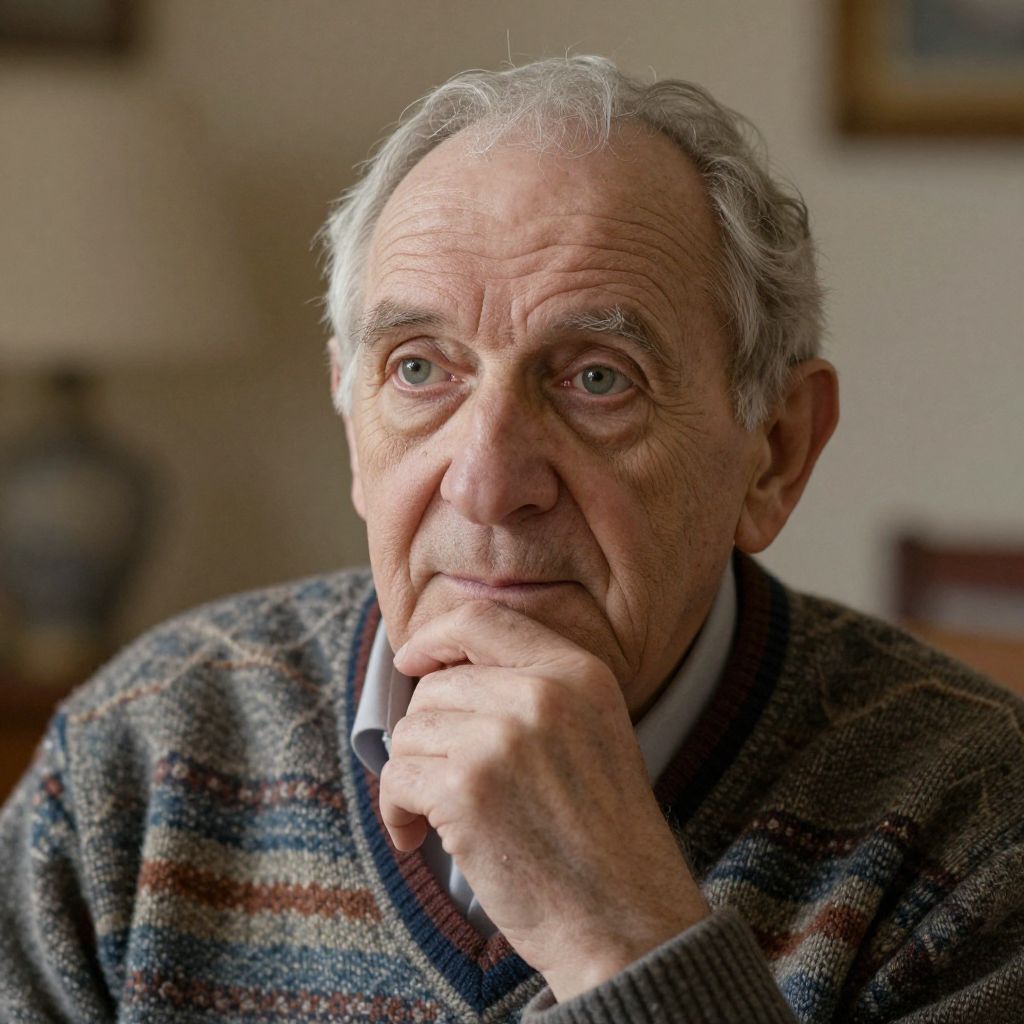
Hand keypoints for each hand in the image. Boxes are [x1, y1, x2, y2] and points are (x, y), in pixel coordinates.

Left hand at [380, 600, 709, 1001]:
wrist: (626, 918)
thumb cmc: (603, 834)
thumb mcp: (593, 730)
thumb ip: (533, 689)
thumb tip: (440, 672)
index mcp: (578, 672)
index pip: (480, 619)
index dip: (434, 637)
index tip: (412, 663)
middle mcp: (542, 693)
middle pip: (436, 686)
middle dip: (427, 733)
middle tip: (444, 777)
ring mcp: (503, 739)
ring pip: (410, 732)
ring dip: (412, 775)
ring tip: (439, 813)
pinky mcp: (467, 789)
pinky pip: (396, 777)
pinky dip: (396, 811)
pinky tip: (418, 838)